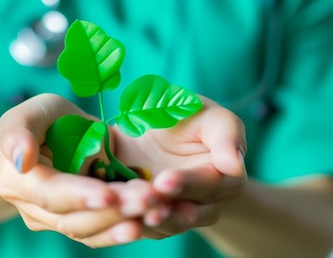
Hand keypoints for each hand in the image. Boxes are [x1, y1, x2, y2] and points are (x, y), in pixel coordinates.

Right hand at [0, 94, 165, 246]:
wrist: (57, 138)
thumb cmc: (44, 120)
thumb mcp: (32, 112)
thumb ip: (19, 130)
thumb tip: (21, 159)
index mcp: (17, 180)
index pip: (48, 193)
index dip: (78, 195)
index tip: (109, 192)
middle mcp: (33, 209)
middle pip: (73, 219)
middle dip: (111, 210)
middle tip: (148, 198)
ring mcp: (55, 222)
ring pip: (90, 231)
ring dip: (124, 222)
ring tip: (157, 208)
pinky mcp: (81, 225)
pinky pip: (103, 233)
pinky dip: (129, 228)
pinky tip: (155, 218)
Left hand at [111, 96, 247, 238]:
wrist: (160, 134)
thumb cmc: (193, 120)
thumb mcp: (211, 117)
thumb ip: (226, 135)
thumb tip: (234, 163)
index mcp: (226, 179)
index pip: (209, 185)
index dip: (186, 184)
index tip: (164, 181)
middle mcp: (206, 206)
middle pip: (185, 213)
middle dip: (162, 207)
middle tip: (141, 200)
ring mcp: (178, 216)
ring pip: (161, 225)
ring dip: (141, 219)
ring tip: (122, 209)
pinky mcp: (151, 220)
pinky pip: (140, 228)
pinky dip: (126, 224)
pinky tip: (110, 217)